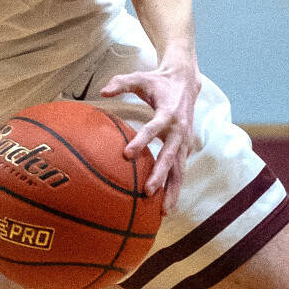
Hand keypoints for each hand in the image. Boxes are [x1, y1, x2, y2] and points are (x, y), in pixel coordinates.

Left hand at [101, 52, 197, 210]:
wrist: (186, 84)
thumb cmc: (159, 82)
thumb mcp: (140, 77)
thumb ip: (121, 82)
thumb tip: (102, 91)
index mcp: (169, 113)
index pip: (154, 129)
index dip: (142, 140)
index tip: (127, 154)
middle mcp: (180, 131)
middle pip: (171, 157)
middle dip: (160, 175)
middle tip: (148, 192)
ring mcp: (185, 142)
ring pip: (180, 170)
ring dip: (173, 190)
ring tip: (163, 211)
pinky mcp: (185, 149)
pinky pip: (180, 171)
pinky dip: (175, 188)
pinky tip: (166, 205)